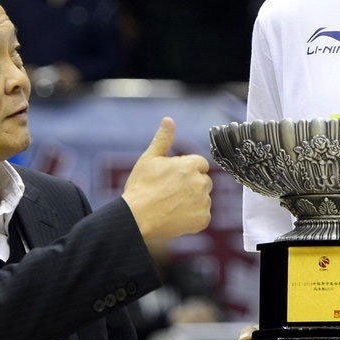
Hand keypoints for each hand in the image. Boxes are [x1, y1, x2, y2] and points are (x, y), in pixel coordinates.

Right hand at [122, 118, 211, 240]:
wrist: (136, 219)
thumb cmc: (141, 187)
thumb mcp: (149, 159)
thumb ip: (163, 139)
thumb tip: (168, 120)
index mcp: (191, 165)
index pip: (199, 164)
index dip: (186, 170)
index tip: (172, 178)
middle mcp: (200, 182)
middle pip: (203, 181)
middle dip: (191, 185)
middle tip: (170, 193)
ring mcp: (203, 202)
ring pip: (203, 198)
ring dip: (192, 201)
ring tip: (171, 206)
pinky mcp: (202, 220)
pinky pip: (202, 216)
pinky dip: (193, 218)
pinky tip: (176, 217)